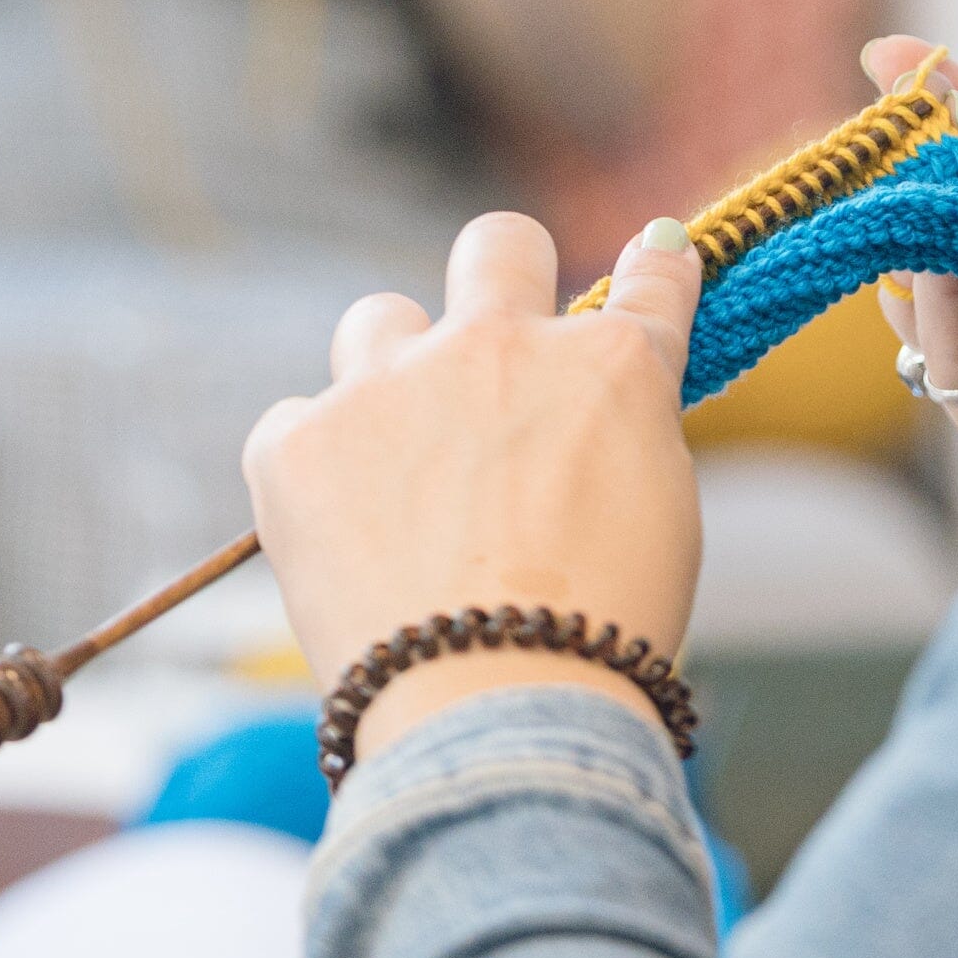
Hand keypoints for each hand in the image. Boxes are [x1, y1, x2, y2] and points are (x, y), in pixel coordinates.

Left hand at [243, 212, 705, 761]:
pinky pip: (296, 421)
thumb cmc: (600, 634)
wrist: (495, 713)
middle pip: (498, 244)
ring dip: (393, 376)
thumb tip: (610, 391)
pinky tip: (344, 534)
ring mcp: (391, 384)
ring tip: (403, 470)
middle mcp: (500, 346)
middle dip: (505, 272)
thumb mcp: (661, 512)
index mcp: (610, 366)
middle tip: (497, 336)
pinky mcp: (298, 440)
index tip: (652, 259)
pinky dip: (317, 467)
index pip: (652, 278)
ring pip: (379, 321)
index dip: (656, 268)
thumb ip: (626, 428)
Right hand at [862, 35, 957, 462]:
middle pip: (941, 214)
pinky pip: (944, 345)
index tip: (891, 56)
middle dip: (908, 166)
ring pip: (918, 278)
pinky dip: (935, 293)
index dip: (946, 105)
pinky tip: (937, 253)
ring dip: (914, 226)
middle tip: (891, 119)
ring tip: (920, 175)